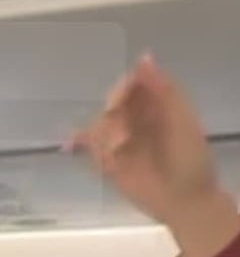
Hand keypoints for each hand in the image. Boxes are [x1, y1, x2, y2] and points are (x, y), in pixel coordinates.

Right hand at [72, 56, 230, 230]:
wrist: (183, 199)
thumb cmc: (189, 157)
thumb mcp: (181, 119)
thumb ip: (162, 90)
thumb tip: (142, 57)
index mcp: (155, 106)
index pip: (131, 85)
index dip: (122, 90)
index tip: (119, 102)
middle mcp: (135, 119)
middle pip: (110, 104)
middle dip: (113, 116)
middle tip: (123, 135)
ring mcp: (119, 140)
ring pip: (98, 124)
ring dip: (104, 136)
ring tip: (116, 153)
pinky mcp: (106, 160)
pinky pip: (86, 145)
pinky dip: (76, 142)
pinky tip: (68, 145)